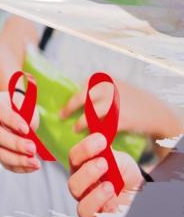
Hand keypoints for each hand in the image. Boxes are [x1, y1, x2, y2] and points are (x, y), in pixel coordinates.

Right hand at [0, 90, 40, 172]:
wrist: (18, 111)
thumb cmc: (21, 106)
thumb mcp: (25, 104)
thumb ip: (26, 115)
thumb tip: (29, 132)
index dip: (11, 121)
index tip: (26, 129)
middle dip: (16, 144)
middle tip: (33, 148)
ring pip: (0, 152)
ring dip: (18, 160)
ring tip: (35, 162)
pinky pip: (6, 163)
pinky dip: (19, 167)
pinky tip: (32, 167)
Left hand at [61, 77, 182, 138]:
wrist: (156, 113)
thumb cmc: (131, 101)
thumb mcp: (116, 87)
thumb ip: (98, 89)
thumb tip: (74, 94)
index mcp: (106, 80)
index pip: (82, 86)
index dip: (71, 96)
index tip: (63, 104)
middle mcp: (109, 89)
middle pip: (81, 98)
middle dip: (69, 107)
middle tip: (61, 115)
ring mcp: (114, 104)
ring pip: (90, 115)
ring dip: (80, 123)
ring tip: (75, 129)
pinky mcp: (121, 119)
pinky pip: (102, 127)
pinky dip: (96, 132)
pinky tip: (93, 136)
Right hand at [68, 133, 142, 216]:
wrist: (140, 194)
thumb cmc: (125, 175)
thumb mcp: (121, 161)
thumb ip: (110, 154)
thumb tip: (101, 139)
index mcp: (83, 167)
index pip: (75, 157)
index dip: (85, 148)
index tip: (101, 140)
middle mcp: (82, 185)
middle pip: (73, 181)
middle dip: (88, 171)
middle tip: (104, 163)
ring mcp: (88, 202)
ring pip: (80, 201)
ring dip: (93, 191)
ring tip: (110, 185)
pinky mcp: (95, 216)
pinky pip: (89, 214)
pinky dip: (99, 204)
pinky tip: (112, 198)